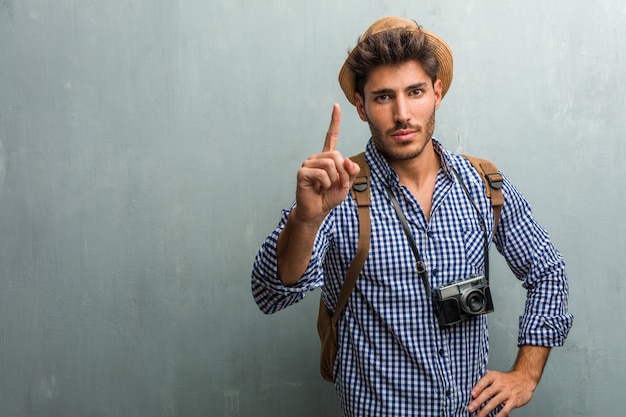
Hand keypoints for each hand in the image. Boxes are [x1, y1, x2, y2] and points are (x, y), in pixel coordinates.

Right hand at [294, 103, 360, 222]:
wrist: (317, 211)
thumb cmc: (330, 196)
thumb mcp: (347, 183)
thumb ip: (351, 171)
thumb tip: (347, 160)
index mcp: (328, 157)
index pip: (331, 136)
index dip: (334, 121)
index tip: (336, 106)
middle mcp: (317, 157)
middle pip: (337, 155)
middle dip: (343, 172)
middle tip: (340, 185)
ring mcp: (308, 164)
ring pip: (330, 164)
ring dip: (334, 179)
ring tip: (328, 187)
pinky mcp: (302, 172)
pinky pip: (321, 174)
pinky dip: (325, 184)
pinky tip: (319, 188)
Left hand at [467, 370, 536, 415]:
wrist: (524, 379)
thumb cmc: (506, 379)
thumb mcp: (495, 374)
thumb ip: (484, 378)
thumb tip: (469, 382)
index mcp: (494, 377)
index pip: (484, 381)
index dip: (478, 388)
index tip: (472, 394)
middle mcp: (500, 384)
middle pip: (488, 393)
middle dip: (478, 402)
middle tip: (470, 408)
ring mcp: (507, 393)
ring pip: (494, 403)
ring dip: (485, 411)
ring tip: (478, 416)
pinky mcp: (513, 401)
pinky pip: (505, 410)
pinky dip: (498, 416)